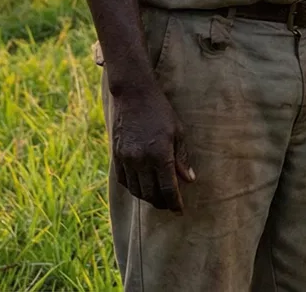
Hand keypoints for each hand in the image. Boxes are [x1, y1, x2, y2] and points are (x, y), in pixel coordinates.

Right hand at [111, 88, 196, 211]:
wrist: (133, 95)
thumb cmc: (160, 111)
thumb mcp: (178, 132)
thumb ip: (182, 158)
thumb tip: (189, 180)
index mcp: (159, 154)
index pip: (168, 189)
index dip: (175, 203)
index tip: (180, 211)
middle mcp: (141, 160)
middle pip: (151, 194)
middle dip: (162, 203)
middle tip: (170, 205)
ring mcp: (126, 159)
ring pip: (136, 190)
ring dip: (147, 198)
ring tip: (157, 198)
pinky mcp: (116, 156)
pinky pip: (123, 181)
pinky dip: (133, 188)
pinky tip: (141, 187)